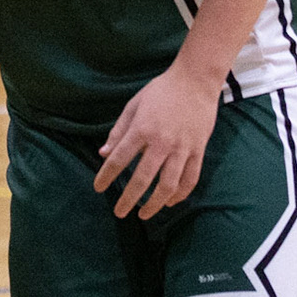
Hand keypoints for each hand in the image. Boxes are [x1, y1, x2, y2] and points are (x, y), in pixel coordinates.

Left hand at [94, 64, 221, 219]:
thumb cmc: (161, 91)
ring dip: (154, 204)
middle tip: (119, 212)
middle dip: (129, 199)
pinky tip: (170, 202)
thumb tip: (103, 154)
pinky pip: (190, 179)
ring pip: (168, 185)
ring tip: (144, 214)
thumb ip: (118, 131)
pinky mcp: (198, 150)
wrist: (195, 81)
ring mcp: (182, 148)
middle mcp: (161, 142)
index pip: (119, 159)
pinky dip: (180, 194)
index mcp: (141, 129)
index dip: (106, 176)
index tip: (99, 188)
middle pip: (142, 178)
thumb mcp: (134, 105)